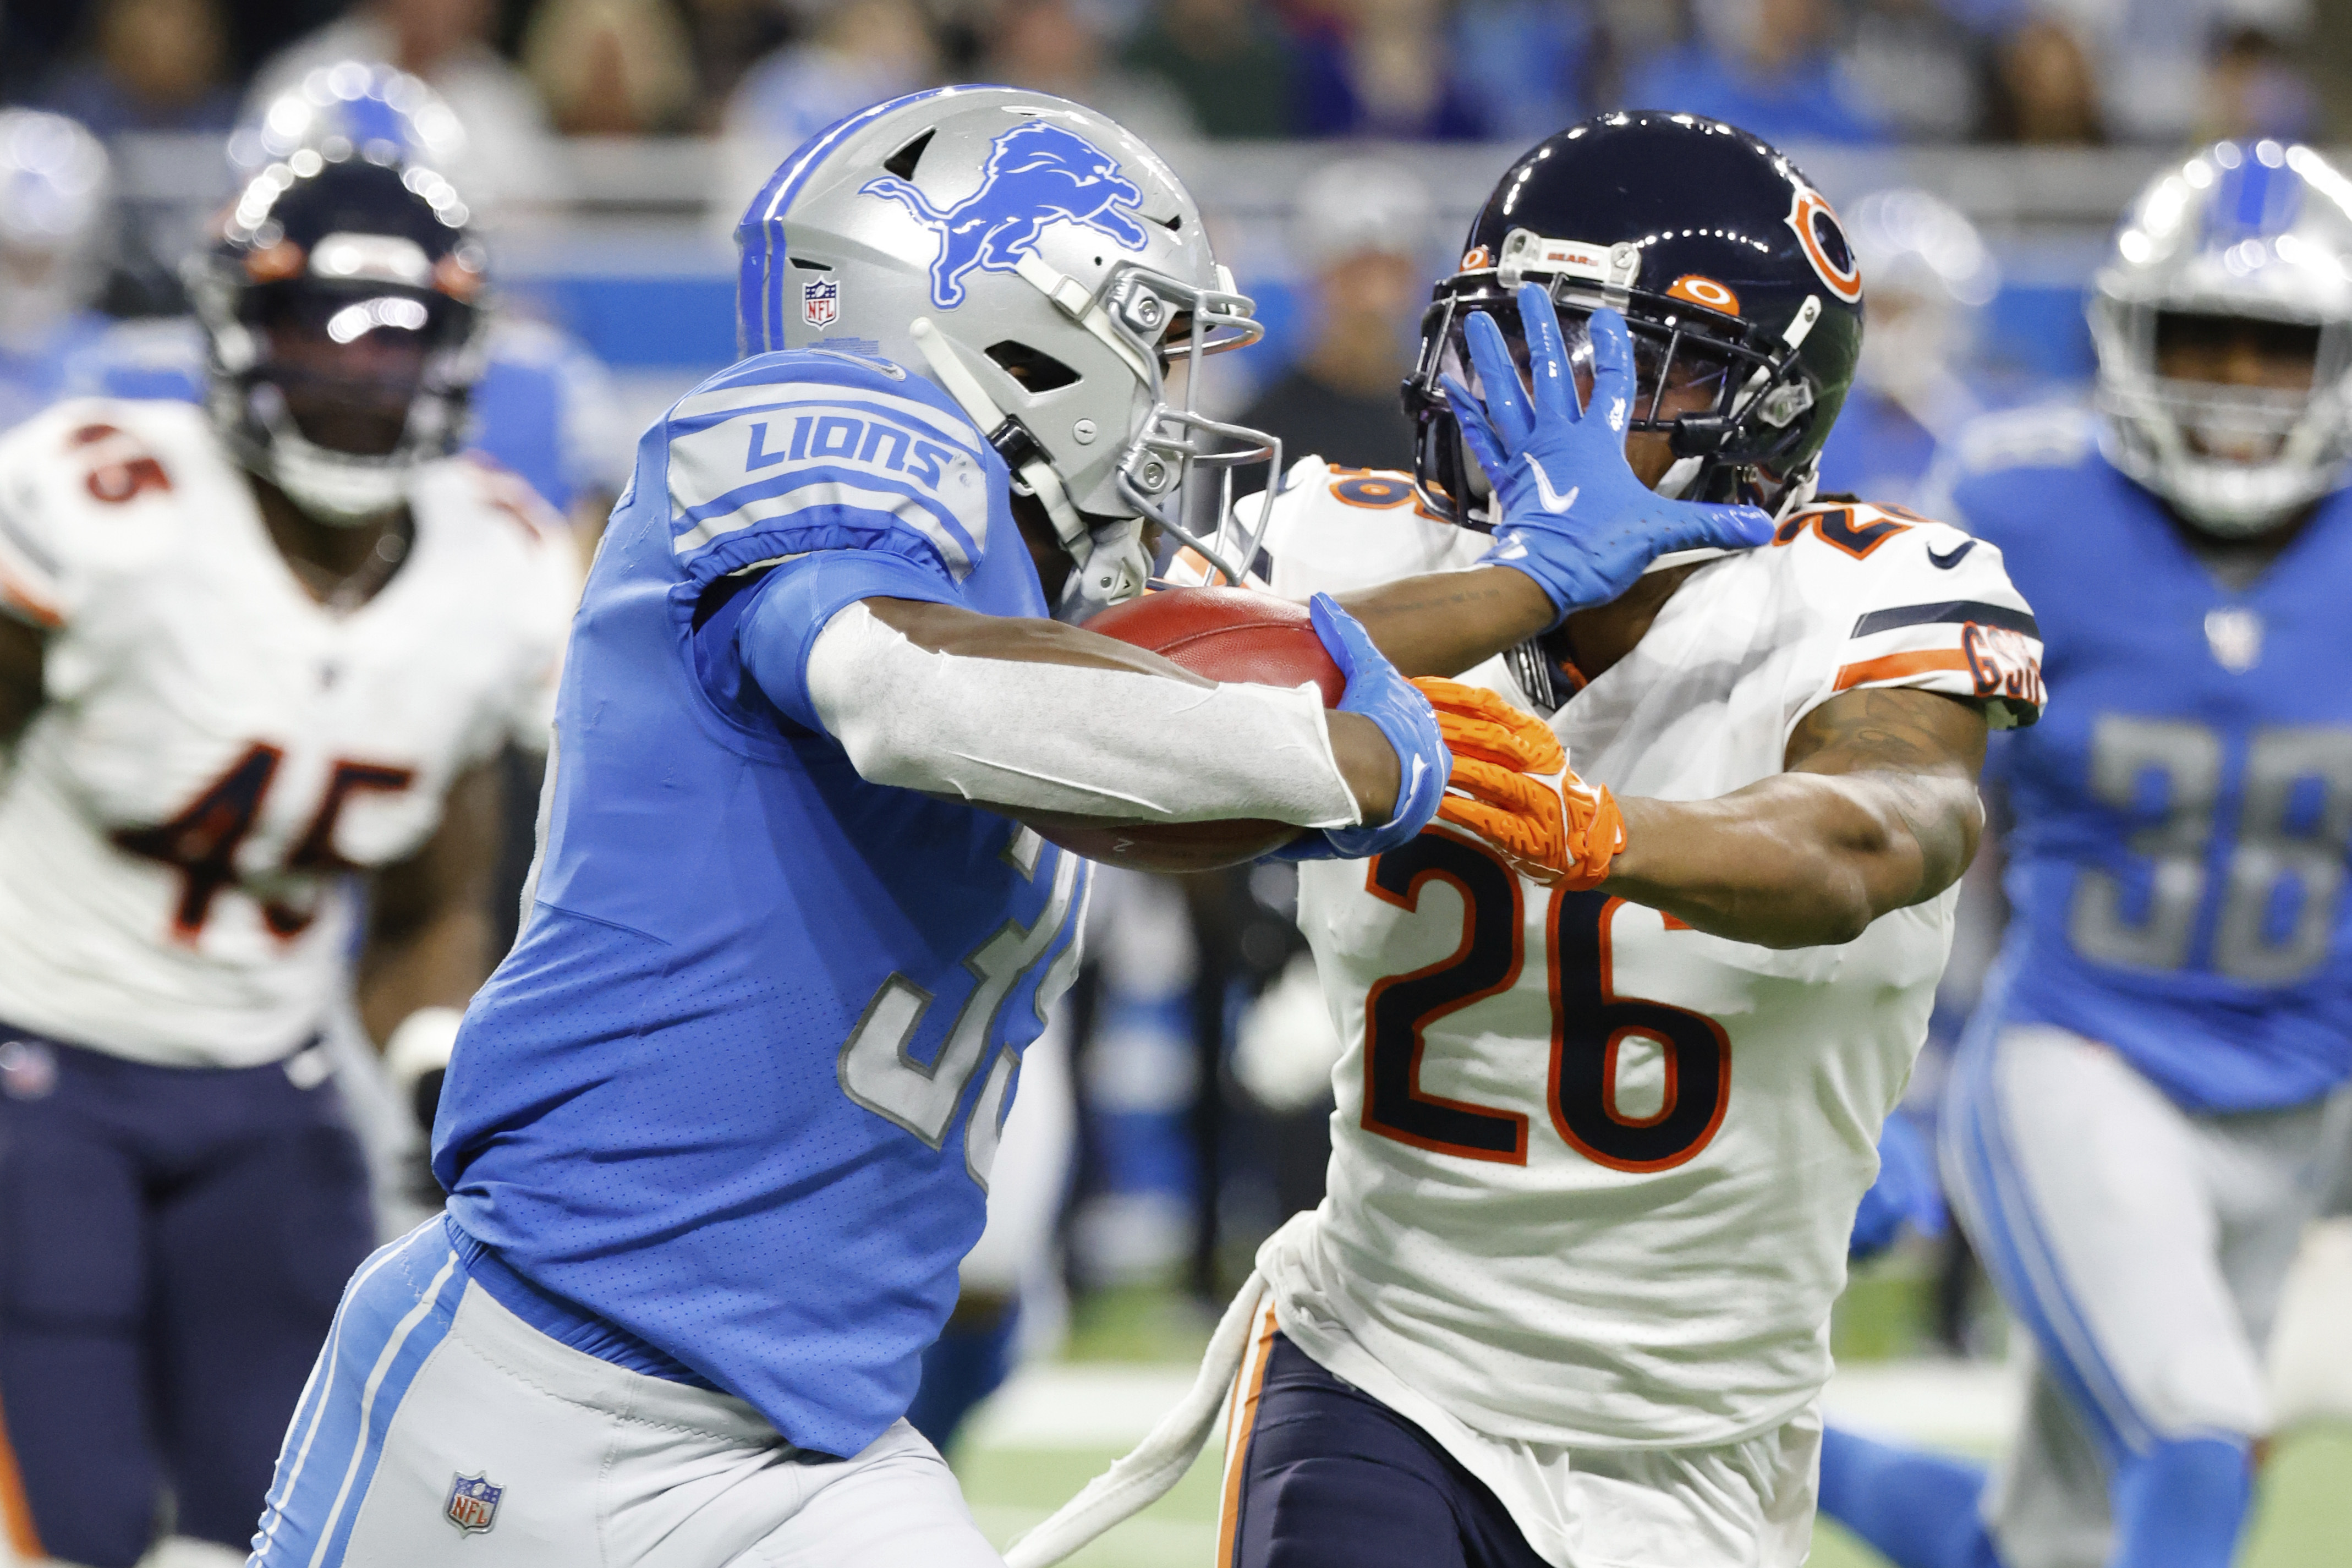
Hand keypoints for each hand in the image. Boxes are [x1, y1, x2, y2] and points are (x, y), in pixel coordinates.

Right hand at [1270, 593, 1449, 860]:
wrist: (1374, 770)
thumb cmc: (1376, 719)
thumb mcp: (1368, 668)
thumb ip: (1349, 634)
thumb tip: (1324, 602)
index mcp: (1424, 736)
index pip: (1406, 732)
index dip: (1380, 730)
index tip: (1359, 729)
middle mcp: (1426, 773)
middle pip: (1397, 771)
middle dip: (1373, 770)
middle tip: (1341, 767)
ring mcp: (1412, 807)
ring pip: (1383, 804)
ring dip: (1361, 802)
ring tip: (1330, 798)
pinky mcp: (1390, 834)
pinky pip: (1363, 831)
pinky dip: (1342, 829)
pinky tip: (1320, 824)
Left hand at [1414, 678, 1623, 887]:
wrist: (1584, 835)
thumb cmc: (1540, 787)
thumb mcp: (1525, 750)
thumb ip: (1489, 730)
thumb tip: (1431, 709)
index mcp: (1532, 734)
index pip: (1488, 704)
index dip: (1448, 694)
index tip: (1413, 688)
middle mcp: (1537, 761)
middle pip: (1487, 737)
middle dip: (1444, 727)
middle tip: (1406, 723)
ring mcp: (1534, 798)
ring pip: (1489, 777)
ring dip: (1451, 767)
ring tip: (1417, 760)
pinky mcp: (1526, 834)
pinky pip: (1488, 818)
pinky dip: (1459, 809)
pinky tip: (1434, 804)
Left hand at [1443, 288, 1772, 626]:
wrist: (1540, 581)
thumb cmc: (1594, 551)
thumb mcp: (1659, 533)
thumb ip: (1709, 524)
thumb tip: (1762, 528)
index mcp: (1596, 444)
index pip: (1612, 384)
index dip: (1614, 347)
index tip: (1607, 314)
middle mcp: (1557, 439)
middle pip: (1549, 374)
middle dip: (1540, 330)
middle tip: (1527, 292)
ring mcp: (1526, 457)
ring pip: (1506, 396)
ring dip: (1490, 359)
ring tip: (1473, 323)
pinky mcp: (1504, 480)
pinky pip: (1481, 439)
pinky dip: (1467, 414)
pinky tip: (1451, 388)